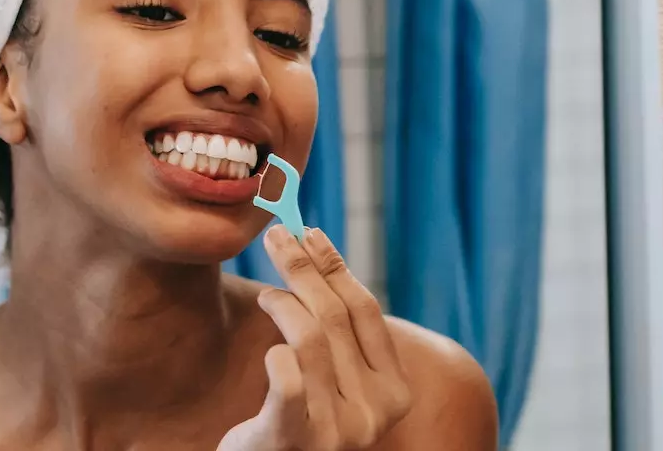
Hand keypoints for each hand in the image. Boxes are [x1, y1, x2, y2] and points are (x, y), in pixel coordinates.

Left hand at [218, 226, 411, 450]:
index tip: (310, 233)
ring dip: (283, 303)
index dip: (336, 266)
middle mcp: (373, 413)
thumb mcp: (336, 377)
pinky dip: (276, 354)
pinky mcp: (292, 440)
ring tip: (267, 295)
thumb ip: (338, 330)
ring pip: (309, 339)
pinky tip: (269, 350)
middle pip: (335, 317)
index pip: (366, 310)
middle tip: (277, 237)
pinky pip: (287, 378)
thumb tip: (314, 244)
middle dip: (302, 268)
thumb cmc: (303, 419)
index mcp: (395, 392)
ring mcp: (336, 431)